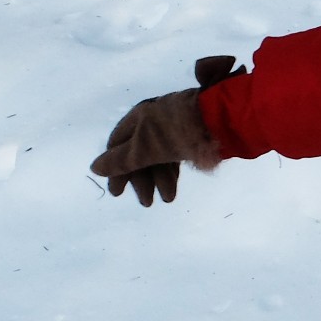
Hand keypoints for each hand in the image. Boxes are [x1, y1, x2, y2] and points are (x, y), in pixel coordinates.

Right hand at [91, 56, 244, 204]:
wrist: (225, 119)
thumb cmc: (181, 131)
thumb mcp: (148, 147)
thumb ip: (122, 160)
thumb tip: (95, 168)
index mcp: (140, 117)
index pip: (118, 145)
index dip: (115, 169)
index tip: (117, 192)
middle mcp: (154, 120)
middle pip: (138, 153)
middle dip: (141, 179)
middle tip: (146, 203)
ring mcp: (174, 129)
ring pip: (158, 157)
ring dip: (159, 180)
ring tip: (167, 199)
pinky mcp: (192, 137)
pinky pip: (174, 157)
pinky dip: (172, 173)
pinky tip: (173, 190)